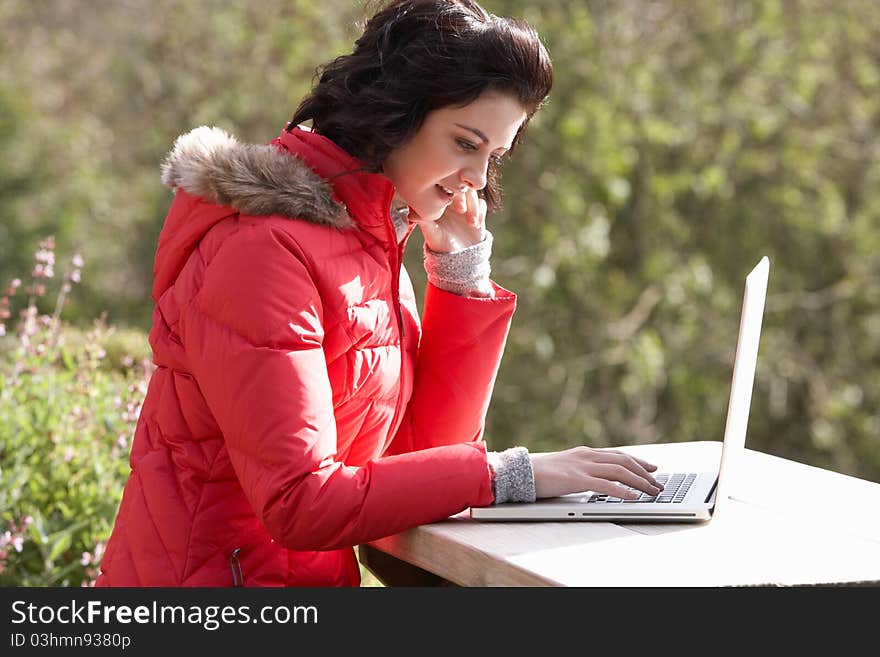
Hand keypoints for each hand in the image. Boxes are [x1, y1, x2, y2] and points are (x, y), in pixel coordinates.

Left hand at [412, 187, 486, 252]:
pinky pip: (481, 204)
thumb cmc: (441, 247)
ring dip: (474, 206)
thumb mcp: (432, 234)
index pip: (445, 185)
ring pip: (473, 194)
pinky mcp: (477, 212)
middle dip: (463, 197)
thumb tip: (412, 214)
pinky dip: (480, 212)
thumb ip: (424, 222)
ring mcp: (465, 206)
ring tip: (472, 223)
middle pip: (461, 186)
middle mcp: (451, 201)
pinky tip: (476, 225)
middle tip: (461, 211)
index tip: (449, 203)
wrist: (460, 259)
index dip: (449, 190)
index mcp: (439, 202)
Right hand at [530, 447, 663, 499]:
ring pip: (619, 471)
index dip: (637, 461)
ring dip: (640, 482)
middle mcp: (586, 456)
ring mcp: (582, 467)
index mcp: (584, 452)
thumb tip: (594, 479)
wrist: (520, 471)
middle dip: (644, 472)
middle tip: (658, 482)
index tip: (651, 468)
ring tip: (652, 491)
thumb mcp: (564, 467)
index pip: (618, 455)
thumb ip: (580, 469)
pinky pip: (606, 485)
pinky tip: (634, 497)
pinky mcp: (577, 480)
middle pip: (623, 461)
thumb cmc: (539, 473)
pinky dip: (623, 491)